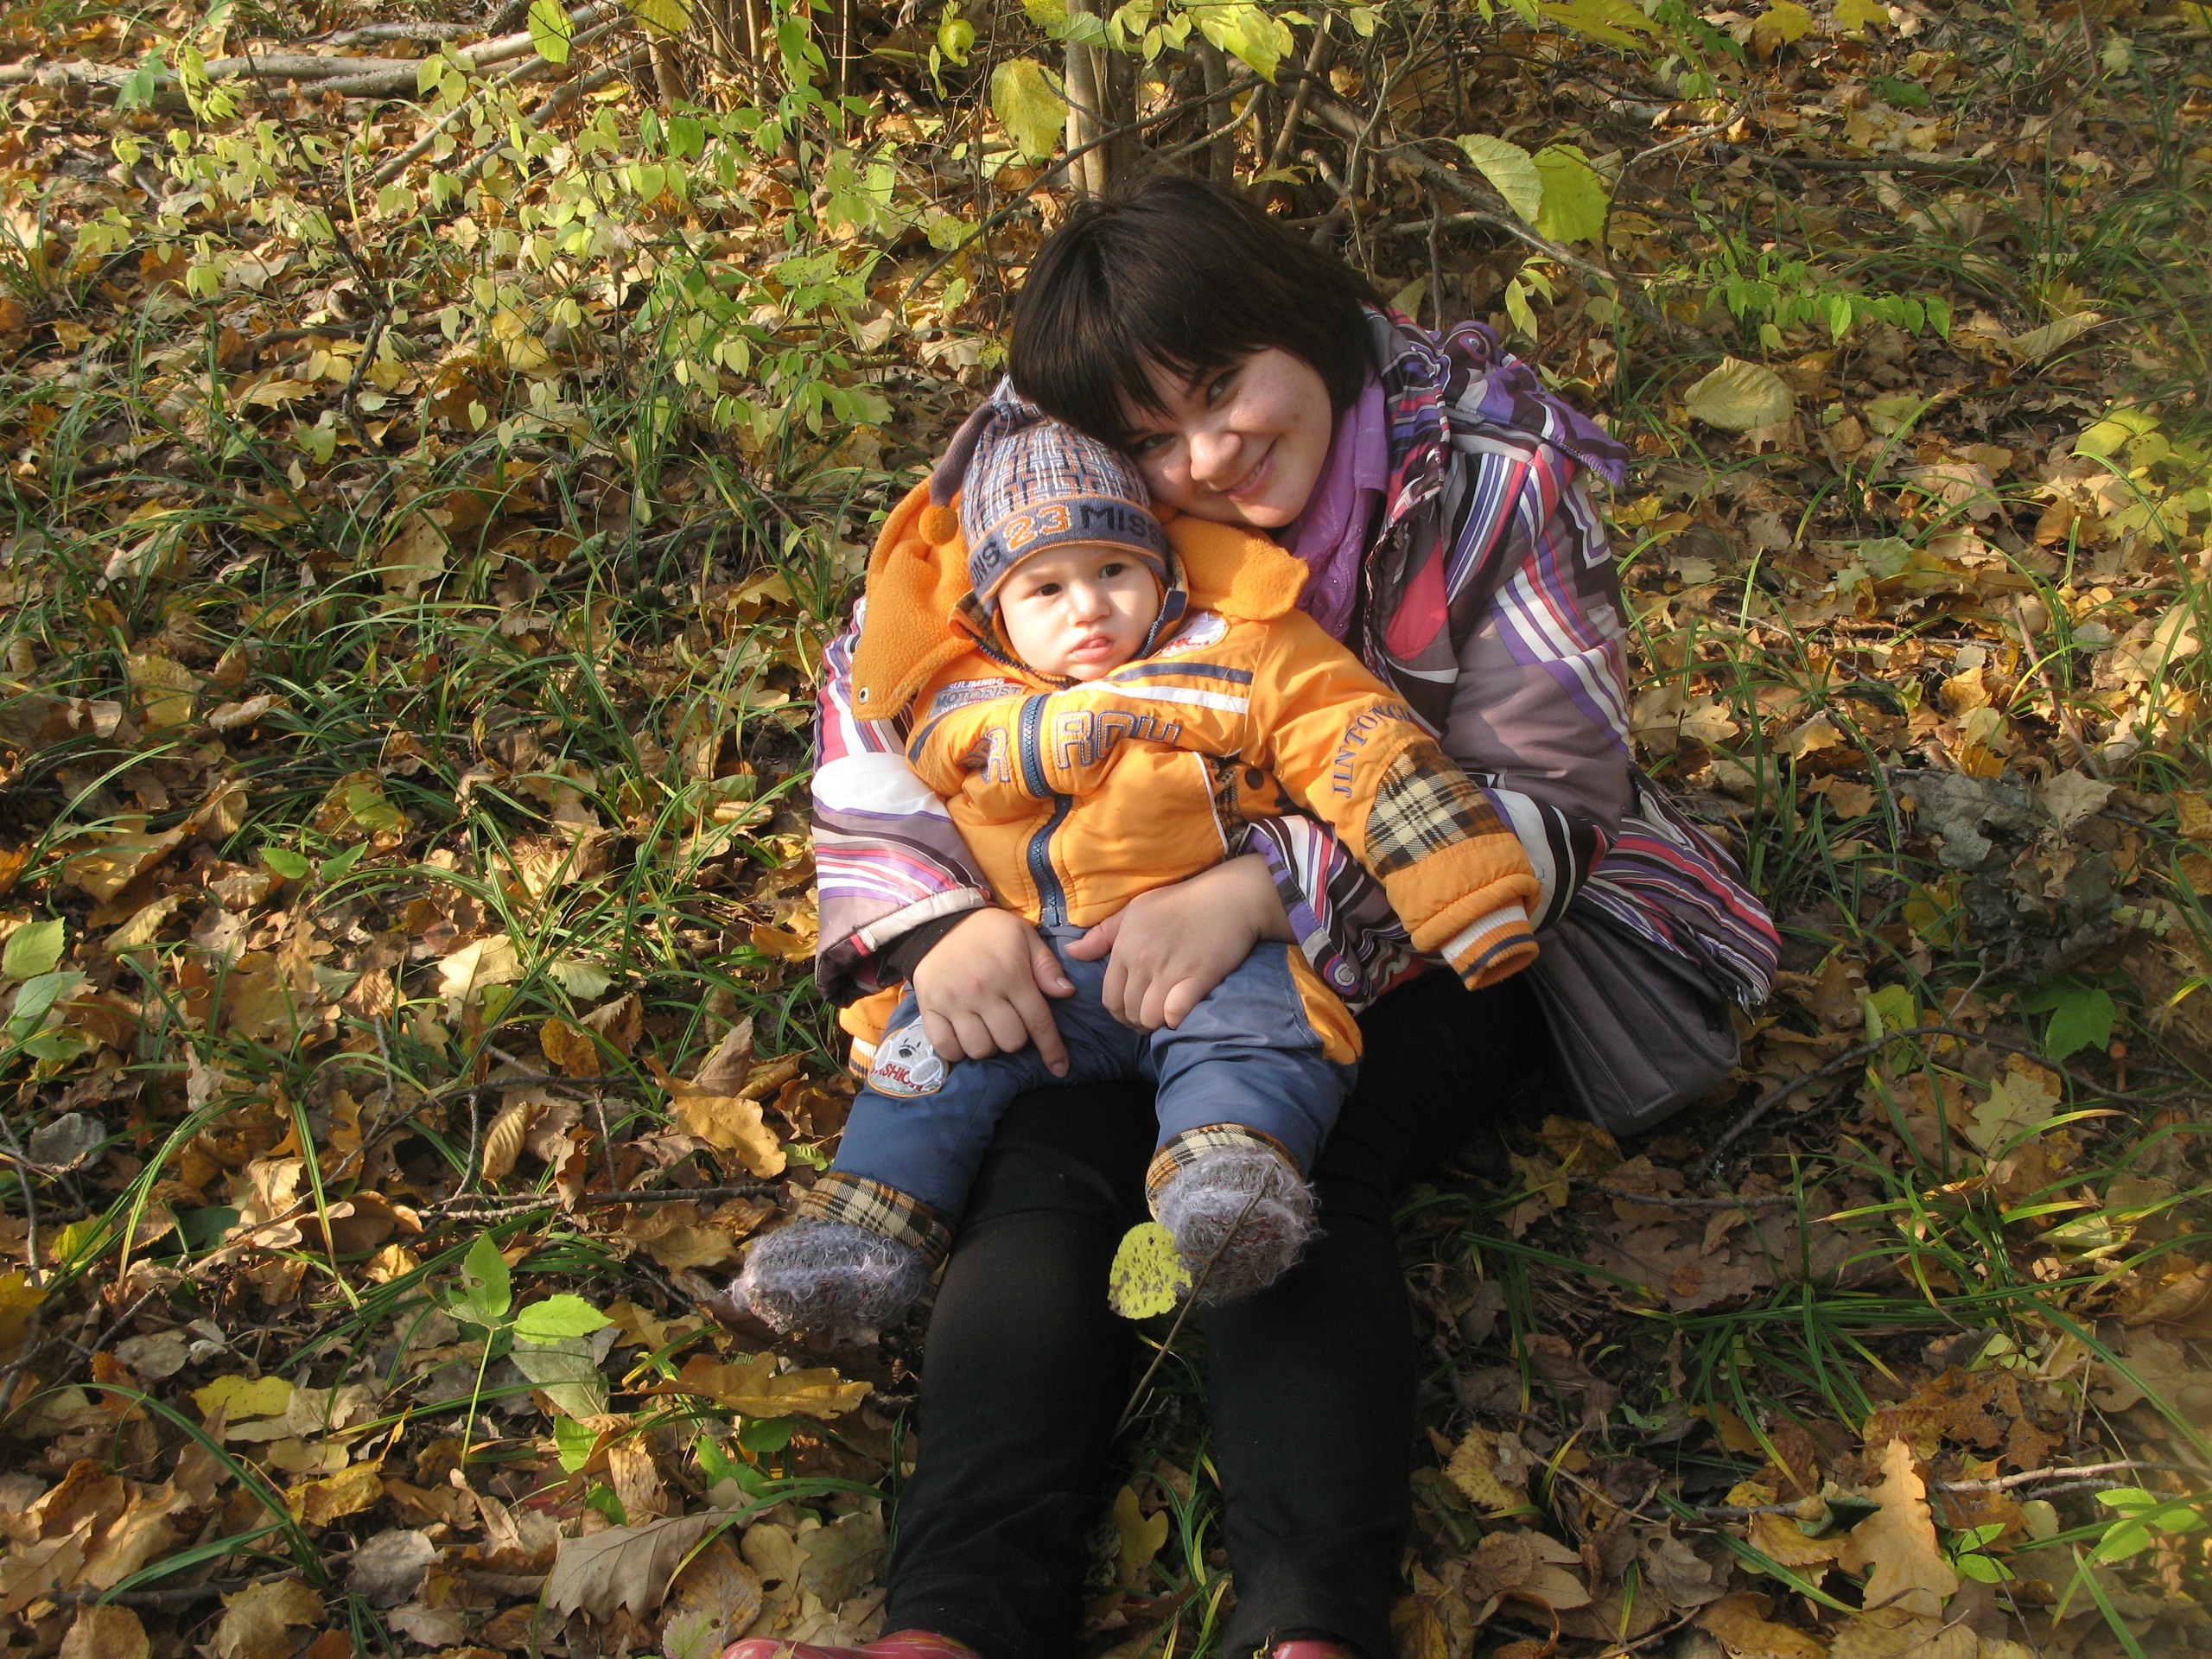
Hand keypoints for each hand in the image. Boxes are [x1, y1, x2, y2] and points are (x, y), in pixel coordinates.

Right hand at [910, 907, 1074, 1072]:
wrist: (937, 922)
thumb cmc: (987, 930)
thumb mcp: (1024, 936)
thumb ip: (1046, 965)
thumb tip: (1066, 993)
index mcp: (1012, 975)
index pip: (1038, 1022)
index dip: (1052, 1049)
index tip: (1060, 1068)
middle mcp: (983, 992)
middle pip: (1010, 1041)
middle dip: (1016, 1038)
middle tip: (1009, 1023)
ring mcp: (954, 1003)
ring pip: (980, 1049)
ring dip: (988, 1045)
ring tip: (986, 1029)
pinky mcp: (929, 1009)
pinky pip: (946, 1047)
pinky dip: (957, 1050)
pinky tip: (963, 1037)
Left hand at [1063, 854, 1292, 1030]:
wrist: (1230, 897)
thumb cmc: (1181, 901)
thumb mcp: (1135, 910)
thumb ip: (1102, 935)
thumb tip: (1072, 953)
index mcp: (1125, 946)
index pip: (1109, 997)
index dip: (1119, 1011)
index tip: (1131, 1011)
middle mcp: (1143, 961)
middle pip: (1128, 1012)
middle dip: (1136, 1021)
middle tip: (1150, 1016)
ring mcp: (1170, 971)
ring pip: (1149, 1018)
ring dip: (1156, 1023)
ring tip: (1165, 1016)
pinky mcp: (1197, 978)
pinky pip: (1175, 1015)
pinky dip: (1175, 1020)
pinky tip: (1181, 1013)